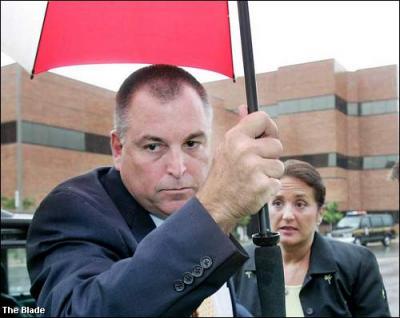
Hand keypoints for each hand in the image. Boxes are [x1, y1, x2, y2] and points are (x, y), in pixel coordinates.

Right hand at [196, 106, 283, 232]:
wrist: (216, 205)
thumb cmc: (224, 175)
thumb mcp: (227, 148)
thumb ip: (240, 128)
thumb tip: (245, 107)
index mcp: (235, 138)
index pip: (263, 118)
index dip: (269, 128)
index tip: (267, 137)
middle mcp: (244, 150)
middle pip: (277, 145)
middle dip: (270, 156)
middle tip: (255, 166)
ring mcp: (254, 168)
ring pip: (279, 165)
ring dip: (270, 173)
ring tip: (253, 179)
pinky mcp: (263, 186)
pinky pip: (277, 182)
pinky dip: (269, 187)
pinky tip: (255, 189)